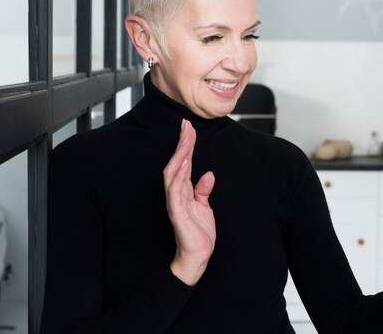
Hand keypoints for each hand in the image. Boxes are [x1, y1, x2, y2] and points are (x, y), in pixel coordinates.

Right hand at [163, 119, 215, 285]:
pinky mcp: (178, 213)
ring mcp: (175, 203)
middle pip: (176, 163)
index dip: (185, 145)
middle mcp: (176, 194)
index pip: (182, 163)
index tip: (189, 128)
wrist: (197, 256)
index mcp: (182, 191)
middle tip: (186, 125)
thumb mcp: (204, 207)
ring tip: (186, 139)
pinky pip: (175, 192)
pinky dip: (179, 177)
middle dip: (181, 144)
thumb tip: (208, 174)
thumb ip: (203, 190)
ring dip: (179, 155)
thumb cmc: (198, 233)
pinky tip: (183, 164)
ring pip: (173, 174)